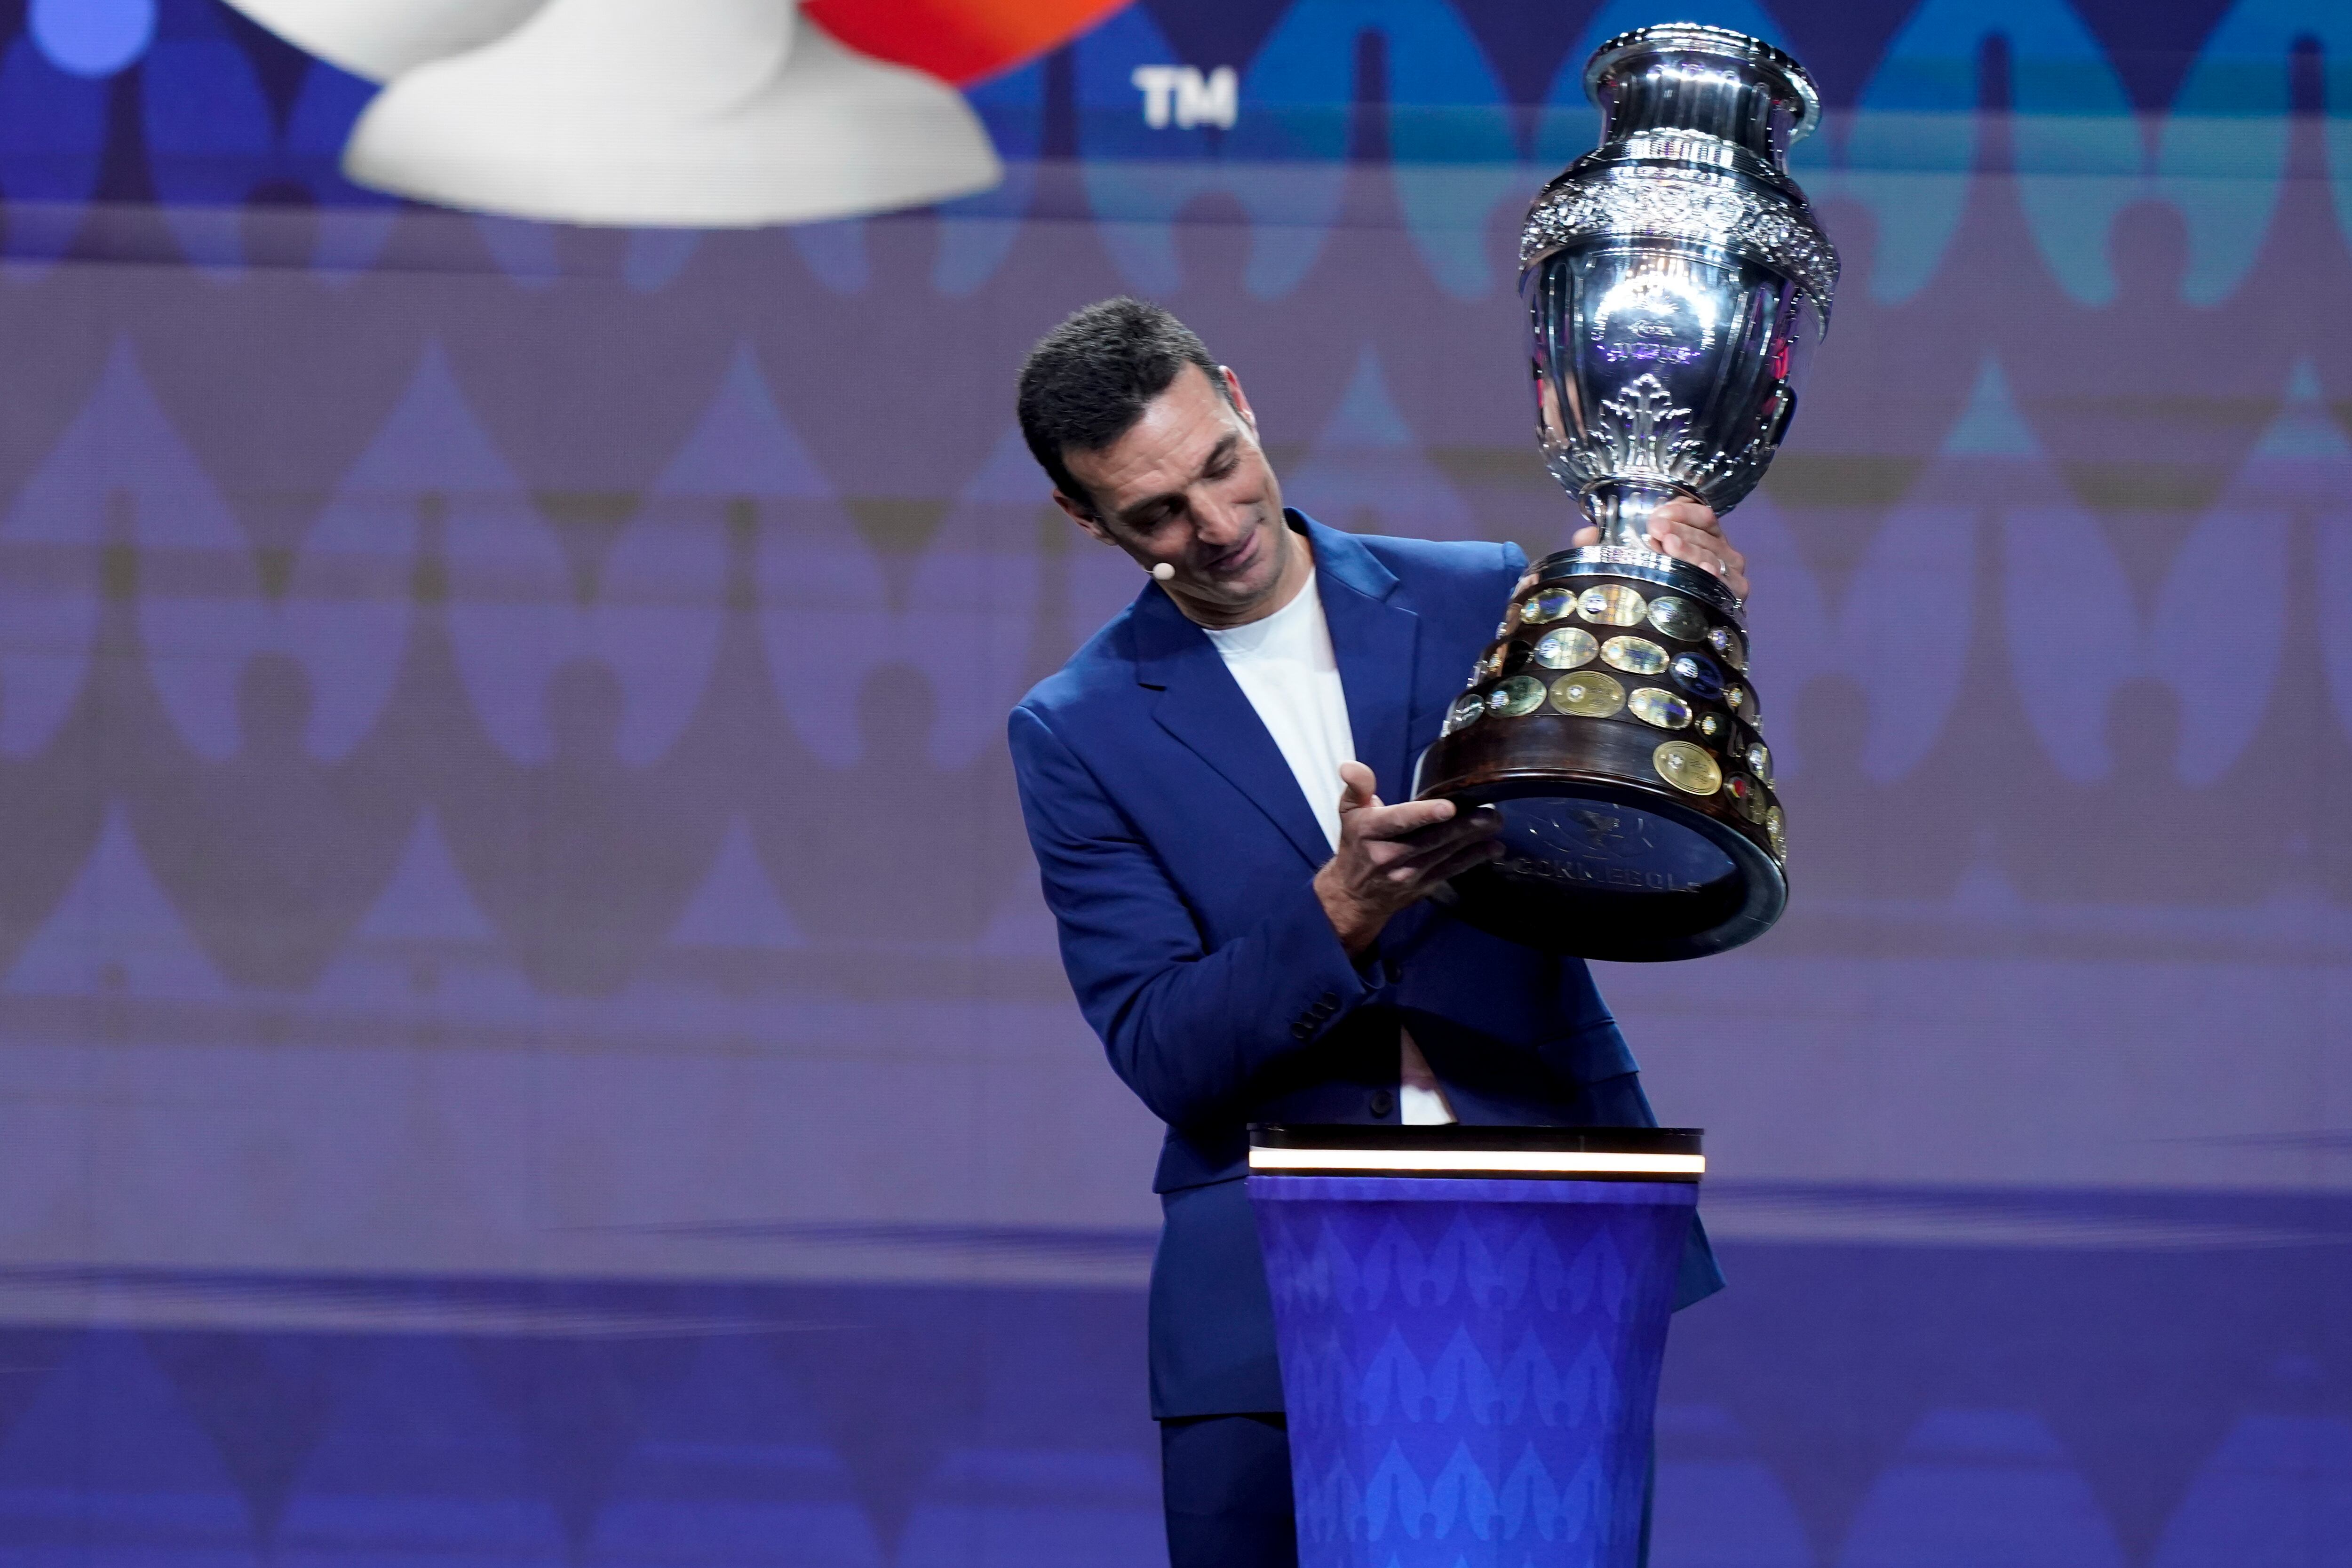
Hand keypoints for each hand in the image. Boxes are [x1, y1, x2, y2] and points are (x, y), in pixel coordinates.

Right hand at [1312, 762, 1501, 956]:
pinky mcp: (1422, 886)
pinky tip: (1493, 848)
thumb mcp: (1348, 813)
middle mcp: (1389, 855)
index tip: (1449, 806)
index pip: (1400, 821)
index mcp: (1371, 832)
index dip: (1425, 814)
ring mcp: (1408, 874)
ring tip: (1495, 823)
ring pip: (1445, 854)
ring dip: (1473, 839)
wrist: (1354, 896)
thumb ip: (1356, 787)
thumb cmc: (1355, 846)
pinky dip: (1473, 859)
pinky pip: (1451, 871)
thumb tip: (1350, 766)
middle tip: (1490, 813)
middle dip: (1463, 826)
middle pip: (1431, 838)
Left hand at [1572, 498, 1746, 598]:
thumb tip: (1583, 535)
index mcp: (1699, 532)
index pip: (1698, 513)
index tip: (1656, 516)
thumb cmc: (1649, 582)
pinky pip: (1724, 578)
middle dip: (1679, 529)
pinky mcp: (1734, 592)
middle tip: (1656, 530)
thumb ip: (1603, 545)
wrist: (1670, 629)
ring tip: (1668, 546)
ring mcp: (1729, 570)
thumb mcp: (1626, 559)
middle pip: (1704, 532)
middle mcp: (1718, 548)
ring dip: (1690, 549)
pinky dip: (1710, 573)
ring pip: (1713, 553)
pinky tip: (1700, 570)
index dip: (1680, 511)